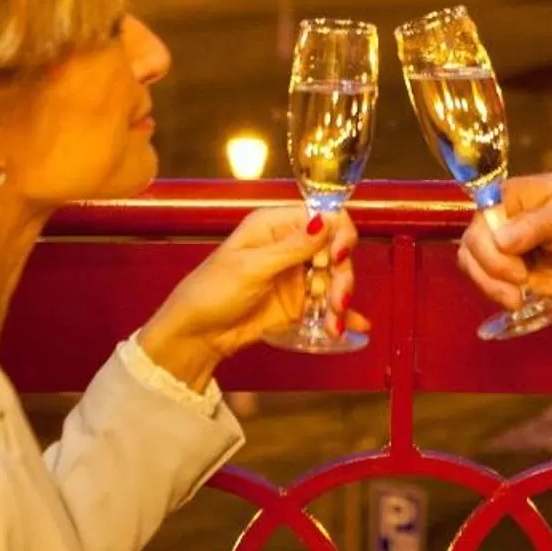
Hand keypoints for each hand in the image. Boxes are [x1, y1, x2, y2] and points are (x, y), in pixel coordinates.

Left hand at [139, 206, 365, 387]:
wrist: (196, 334)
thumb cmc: (213, 291)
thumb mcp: (251, 268)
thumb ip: (292, 248)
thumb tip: (326, 221)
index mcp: (276, 226)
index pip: (323, 216)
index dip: (338, 233)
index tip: (338, 257)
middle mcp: (291, 246)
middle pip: (335, 250)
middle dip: (341, 275)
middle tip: (336, 300)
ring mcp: (296, 275)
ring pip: (335, 278)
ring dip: (340, 299)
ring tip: (332, 324)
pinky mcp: (298, 302)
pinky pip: (327, 304)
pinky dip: (342, 315)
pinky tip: (355, 327)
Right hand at [457, 172, 551, 311]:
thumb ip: (534, 225)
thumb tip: (500, 241)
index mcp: (503, 199)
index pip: (478, 230)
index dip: (492, 257)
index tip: (521, 274)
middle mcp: (493, 220)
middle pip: (471, 254)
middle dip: (496, 279)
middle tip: (526, 289)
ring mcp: (498, 244)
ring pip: (477, 272)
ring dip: (503, 290)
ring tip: (542, 289)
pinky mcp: (508, 264)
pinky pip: (495, 283)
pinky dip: (515, 293)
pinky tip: (546, 288)